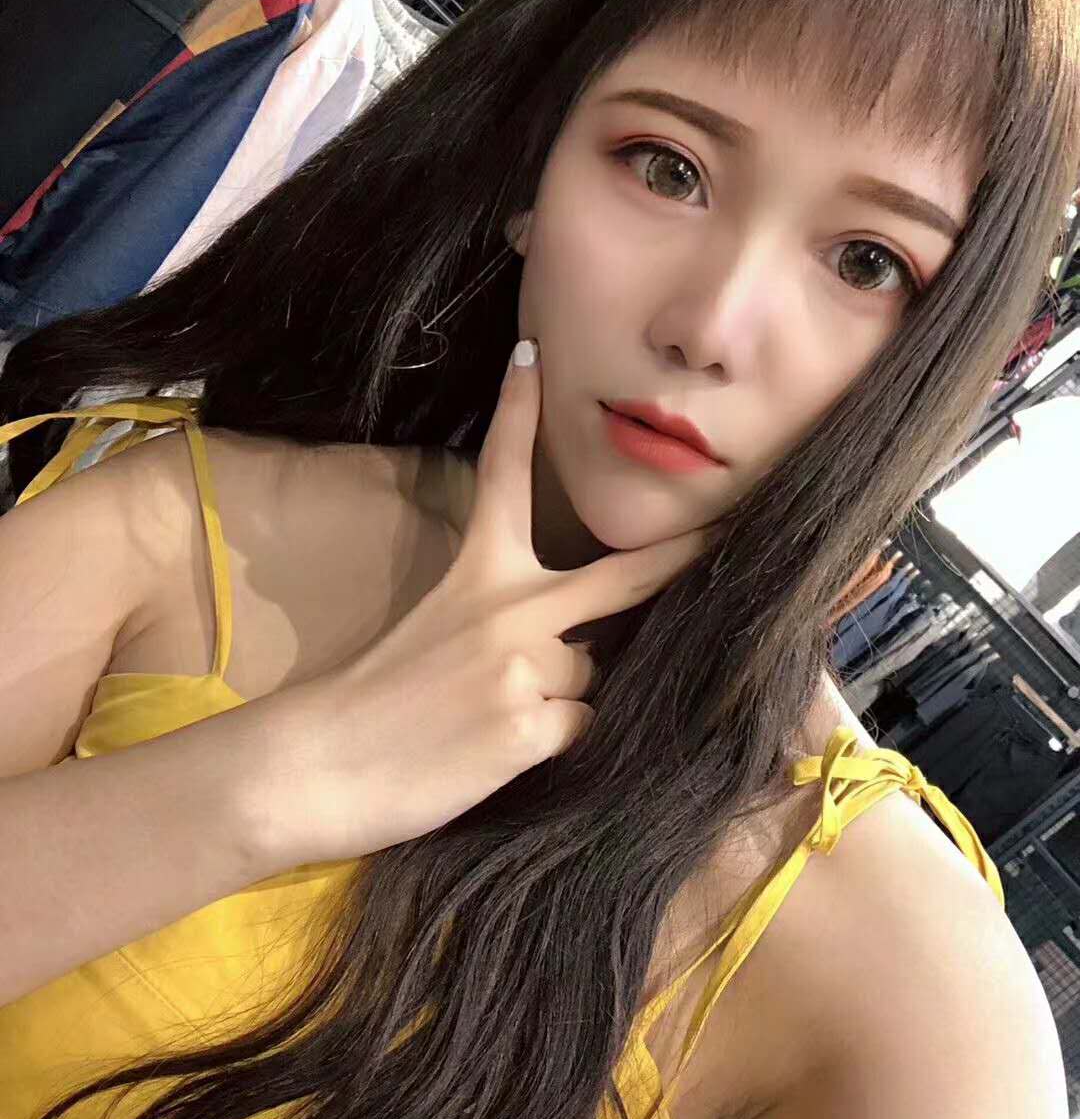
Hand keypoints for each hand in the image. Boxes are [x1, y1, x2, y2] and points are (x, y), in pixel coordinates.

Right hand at [262, 341, 710, 867]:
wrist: (314, 765)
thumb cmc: (368, 699)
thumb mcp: (433, 630)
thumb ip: (502, 616)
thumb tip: (575, 636)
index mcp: (475, 574)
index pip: (500, 476)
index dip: (516, 412)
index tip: (528, 353)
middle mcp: (509, 609)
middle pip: (620, 576)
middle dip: (681, 555)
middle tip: (727, 529)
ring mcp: (523, 667)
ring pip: (590, 674)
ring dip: (561, 698)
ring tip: (494, 719)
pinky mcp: (529, 729)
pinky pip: (579, 728)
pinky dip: (551, 743)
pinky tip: (495, 751)